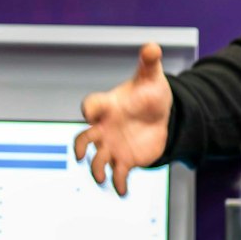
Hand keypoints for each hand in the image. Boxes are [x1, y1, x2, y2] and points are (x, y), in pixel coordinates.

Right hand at [72, 43, 171, 196]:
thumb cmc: (149, 93)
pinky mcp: (125, 160)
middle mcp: (105, 128)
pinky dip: (118, 185)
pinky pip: (117, 175)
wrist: (160, 116)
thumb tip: (153, 46)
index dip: (90, 109)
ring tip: (102, 179)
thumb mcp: (152, 77)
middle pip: (84, 138)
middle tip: (80, 155)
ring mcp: (113, 146)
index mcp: (108, 106)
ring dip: (96, 171)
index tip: (91, 114)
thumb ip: (149, 62)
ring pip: (97, 161)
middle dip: (81, 147)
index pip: (92, 106)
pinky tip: (123, 193)